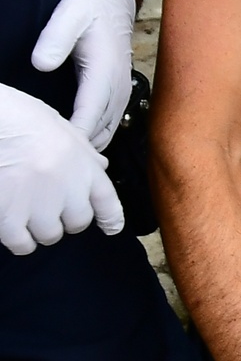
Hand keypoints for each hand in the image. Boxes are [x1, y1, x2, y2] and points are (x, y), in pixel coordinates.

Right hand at [0, 84, 124, 254]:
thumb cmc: (19, 116)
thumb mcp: (59, 127)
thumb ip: (82, 152)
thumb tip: (100, 168)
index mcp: (82, 164)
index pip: (107, 201)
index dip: (111, 218)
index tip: (111, 227)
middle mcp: (67, 188)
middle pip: (78, 223)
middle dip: (63, 216)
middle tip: (43, 201)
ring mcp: (39, 205)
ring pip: (50, 236)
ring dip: (38, 227)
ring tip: (22, 207)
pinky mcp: (10, 217)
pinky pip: (22, 244)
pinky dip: (17, 239)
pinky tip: (9, 224)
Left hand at [32, 0, 135, 151]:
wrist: (116, 4)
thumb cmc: (91, 8)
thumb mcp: (69, 14)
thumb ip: (55, 38)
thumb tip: (41, 65)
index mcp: (104, 74)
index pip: (88, 117)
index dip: (74, 137)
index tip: (54, 149)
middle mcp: (117, 90)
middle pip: (98, 133)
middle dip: (78, 148)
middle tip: (51, 156)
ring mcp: (121, 96)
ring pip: (105, 134)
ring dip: (87, 146)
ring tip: (62, 153)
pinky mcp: (120, 97)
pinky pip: (109, 128)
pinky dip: (94, 138)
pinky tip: (76, 141)